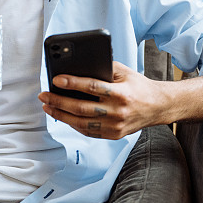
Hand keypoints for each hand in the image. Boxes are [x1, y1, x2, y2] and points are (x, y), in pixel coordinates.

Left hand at [38, 62, 171, 139]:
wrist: (158, 107)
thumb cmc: (139, 86)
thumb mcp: (125, 72)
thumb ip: (104, 68)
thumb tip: (79, 67)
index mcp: (121, 94)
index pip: (92, 87)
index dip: (72, 83)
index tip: (56, 80)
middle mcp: (118, 112)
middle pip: (82, 108)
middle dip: (59, 102)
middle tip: (44, 95)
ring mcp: (115, 126)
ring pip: (82, 123)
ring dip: (61, 115)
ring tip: (48, 107)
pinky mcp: (114, 135)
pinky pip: (89, 131)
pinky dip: (73, 124)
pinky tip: (63, 117)